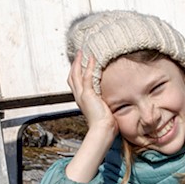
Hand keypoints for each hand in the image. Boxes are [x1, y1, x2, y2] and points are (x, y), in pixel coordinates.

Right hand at [65, 52, 118, 182]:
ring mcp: (82, 95)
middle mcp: (79, 97)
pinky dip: (88, 67)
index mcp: (82, 100)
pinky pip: (87, 77)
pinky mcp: (88, 95)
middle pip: (72, 76)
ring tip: (83, 52)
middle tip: (79, 53)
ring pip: (76, 74)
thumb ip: (105, 103)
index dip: (76, 72)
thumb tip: (112, 101)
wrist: (102, 131)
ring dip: (79, 62)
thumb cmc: (105, 124)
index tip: (80, 63)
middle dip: (74, 64)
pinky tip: (92, 59)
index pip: (76, 83)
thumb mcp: (104, 110)